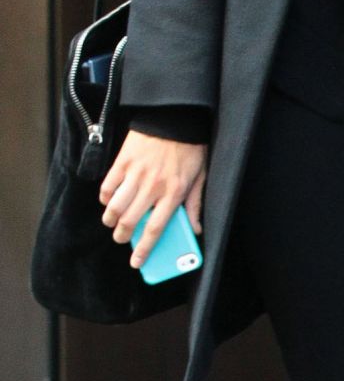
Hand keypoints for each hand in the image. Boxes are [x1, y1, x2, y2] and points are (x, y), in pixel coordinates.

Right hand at [99, 132, 207, 268]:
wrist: (176, 117)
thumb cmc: (190, 149)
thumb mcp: (201, 177)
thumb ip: (195, 205)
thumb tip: (195, 230)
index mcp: (174, 192)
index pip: (156, 229)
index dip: (144, 249)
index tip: (137, 263)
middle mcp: (153, 186)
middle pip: (130, 221)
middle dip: (122, 236)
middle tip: (120, 238)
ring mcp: (136, 173)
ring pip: (115, 206)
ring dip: (111, 219)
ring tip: (112, 223)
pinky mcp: (123, 161)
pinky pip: (107, 186)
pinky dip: (105, 197)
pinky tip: (108, 201)